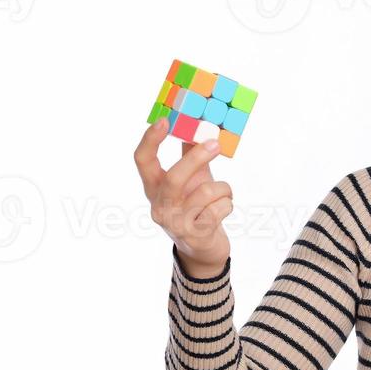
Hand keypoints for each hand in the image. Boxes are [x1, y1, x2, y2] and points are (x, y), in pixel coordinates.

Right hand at [133, 120, 232, 274]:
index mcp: (154, 188)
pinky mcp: (195, 235)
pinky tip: (224, 208)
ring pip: (205, 193)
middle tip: (215, 143)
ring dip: (223, 188)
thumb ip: (189, 155)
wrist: (203, 249)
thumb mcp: (190, 181)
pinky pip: (219, 209)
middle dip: (196, 159)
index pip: (142, 160)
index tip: (165, 120)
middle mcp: (160, 205)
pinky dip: (228, 203)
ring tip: (225, 192)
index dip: (150, 140)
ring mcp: (175, 222)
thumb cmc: (197, 207)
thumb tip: (197, 124)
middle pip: (174, 178)